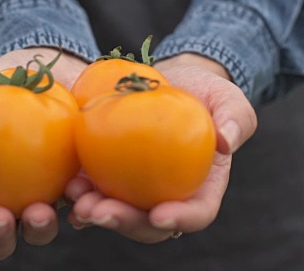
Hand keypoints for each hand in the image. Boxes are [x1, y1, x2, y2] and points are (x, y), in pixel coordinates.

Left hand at [66, 53, 256, 242]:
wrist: (169, 79)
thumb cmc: (204, 92)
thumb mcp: (227, 97)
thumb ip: (236, 117)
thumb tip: (228, 141)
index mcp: (201, 187)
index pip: (197, 212)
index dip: (180, 219)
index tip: (160, 214)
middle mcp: (166, 195)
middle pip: (148, 224)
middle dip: (124, 223)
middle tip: (101, 211)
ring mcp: (135, 188)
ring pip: (116, 212)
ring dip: (94, 212)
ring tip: (77, 198)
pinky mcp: (109, 172)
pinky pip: (94, 189)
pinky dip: (80, 192)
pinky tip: (67, 185)